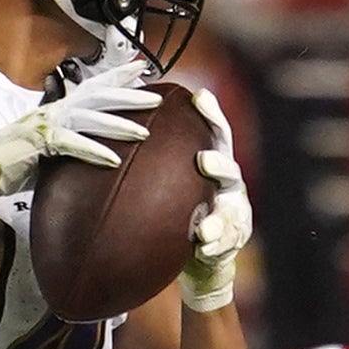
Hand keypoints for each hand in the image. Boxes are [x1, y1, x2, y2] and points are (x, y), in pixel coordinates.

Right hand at [0, 69, 157, 198]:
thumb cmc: (14, 158)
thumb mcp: (50, 146)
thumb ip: (71, 140)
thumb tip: (96, 148)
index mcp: (59, 108)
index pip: (93, 87)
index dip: (117, 76)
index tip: (141, 69)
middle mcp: (56, 110)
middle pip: (98, 96)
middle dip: (129, 95)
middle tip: (156, 96)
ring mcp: (48, 124)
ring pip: (90, 117)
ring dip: (118, 124)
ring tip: (143, 131)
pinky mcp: (40, 142)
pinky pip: (71, 144)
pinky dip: (93, 150)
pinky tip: (113, 159)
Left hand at [176, 84, 252, 312]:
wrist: (202, 251)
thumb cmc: (182, 206)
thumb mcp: (171, 179)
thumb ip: (156, 156)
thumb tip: (113, 121)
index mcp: (216, 162)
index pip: (216, 133)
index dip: (211, 114)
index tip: (199, 97)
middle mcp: (229, 185)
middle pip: (230, 171)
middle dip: (219, 165)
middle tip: (203, 161)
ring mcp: (234, 212)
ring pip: (230, 212)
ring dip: (217, 218)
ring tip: (204, 228)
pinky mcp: (233, 240)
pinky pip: (225, 244)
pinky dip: (213, 246)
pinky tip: (202, 249)